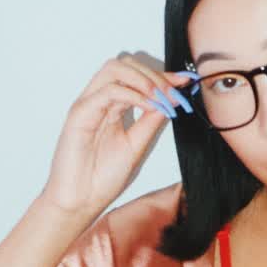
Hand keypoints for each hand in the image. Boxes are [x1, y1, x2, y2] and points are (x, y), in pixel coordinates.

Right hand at [40, 52, 197, 220]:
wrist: (81, 202)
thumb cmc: (102, 178)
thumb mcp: (137, 145)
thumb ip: (151, 121)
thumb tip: (172, 99)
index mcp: (111, 106)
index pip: (137, 77)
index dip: (163, 76)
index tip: (187, 81)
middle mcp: (98, 100)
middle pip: (125, 65)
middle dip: (155, 75)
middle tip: (175, 93)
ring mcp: (88, 104)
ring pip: (114, 69)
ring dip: (144, 79)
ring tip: (163, 97)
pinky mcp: (79, 114)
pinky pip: (108, 91)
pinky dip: (133, 94)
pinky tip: (150, 106)